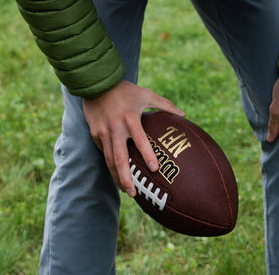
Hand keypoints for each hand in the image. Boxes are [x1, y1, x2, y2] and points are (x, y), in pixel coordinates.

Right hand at [82, 80, 182, 196]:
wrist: (97, 84)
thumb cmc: (126, 90)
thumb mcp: (146, 94)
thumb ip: (164, 105)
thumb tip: (183, 114)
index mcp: (130, 118)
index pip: (140, 140)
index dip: (147, 154)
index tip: (155, 169)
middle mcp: (116, 128)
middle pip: (119, 158)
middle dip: (125, 178)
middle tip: (133, 193)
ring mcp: (103, 132)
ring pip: (108, 160)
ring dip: (116, 176)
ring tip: (125, 190)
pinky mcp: (95, 134)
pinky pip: (103, 151)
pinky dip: (109, 164)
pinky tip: (116, 173)